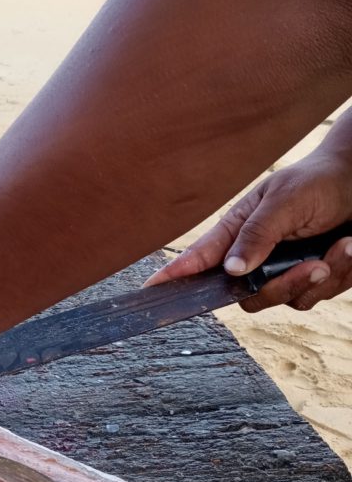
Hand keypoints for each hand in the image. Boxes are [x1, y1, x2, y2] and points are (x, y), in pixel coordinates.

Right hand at [144, 154, 351, 310]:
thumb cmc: (319, 181)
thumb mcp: (284, 201)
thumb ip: (256, 235)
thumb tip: (231, 270)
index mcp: (238, 231)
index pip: (198, 259)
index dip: (174, 276)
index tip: (149, 290)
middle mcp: (255, 256)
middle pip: (248, 296)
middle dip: (285, 284)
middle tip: (314, 265)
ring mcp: (281, 270)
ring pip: (286, 300)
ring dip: (321, 276)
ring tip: (343, 245)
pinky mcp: (307, 280)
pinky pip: (314, 297)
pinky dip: (338, 275)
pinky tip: (348, 248)